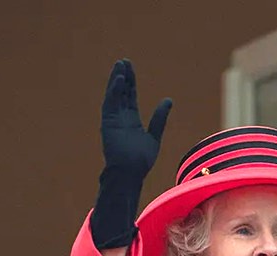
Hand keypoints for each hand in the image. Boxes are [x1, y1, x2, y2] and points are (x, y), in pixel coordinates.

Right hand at [89, 59, 171, 250]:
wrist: (131, 173)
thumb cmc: (141, 160)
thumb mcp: (154, 135)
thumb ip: (159, 117)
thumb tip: (168, 100)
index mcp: (131, 120)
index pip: (130, 96)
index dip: (131, 83)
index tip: (130, 68)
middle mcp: (120, 118)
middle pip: (122, 93)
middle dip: (123, 77)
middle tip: (124, 61)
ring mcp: (113, 120)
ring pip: (114, 95)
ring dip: (116, 80)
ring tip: (120, 65)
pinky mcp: (108, 123)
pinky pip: (110, 104)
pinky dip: (114, 91)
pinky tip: (119, 79)